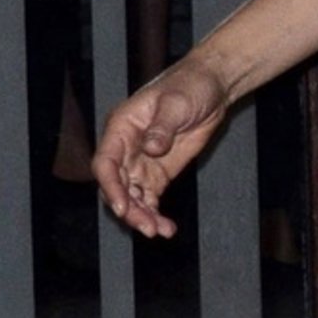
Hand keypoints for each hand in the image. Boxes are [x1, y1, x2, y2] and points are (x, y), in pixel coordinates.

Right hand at [94, 56, 232, 237]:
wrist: (212, 87)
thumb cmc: (189, 86)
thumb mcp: (176, 103)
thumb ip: (162, 127)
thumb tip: (152, 149)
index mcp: (120, 128)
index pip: (105, 163)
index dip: (111, 186)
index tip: (122, 206)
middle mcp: (125, 149)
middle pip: (116, 186)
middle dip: (128, 209)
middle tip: (146, 227)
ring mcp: (141, 162)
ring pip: (132, 196)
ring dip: (142, 216)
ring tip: (159, 231)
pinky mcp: (158, 172)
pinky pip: (150, 197)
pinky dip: (154, 212)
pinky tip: (166, 227)